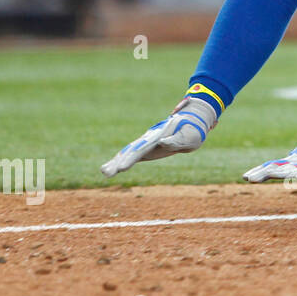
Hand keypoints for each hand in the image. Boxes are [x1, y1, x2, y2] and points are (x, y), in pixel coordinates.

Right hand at [101, 96, 218, 177]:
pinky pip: (131, 155)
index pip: (143, 149)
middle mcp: (149, 139)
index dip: (132, 158)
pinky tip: (108, 169)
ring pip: (128, 153)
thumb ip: (177, 140)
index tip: (122, 167)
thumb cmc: (192, 131)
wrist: (191, 123)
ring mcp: (146, 143)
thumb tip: (162, 143)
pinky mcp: (146, 148)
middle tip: (106, 172)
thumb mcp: (189, 137)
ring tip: (104, 172)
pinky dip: (120, 161)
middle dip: (119, 162)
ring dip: (116, 162)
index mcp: (159, 136)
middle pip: (131, 151)